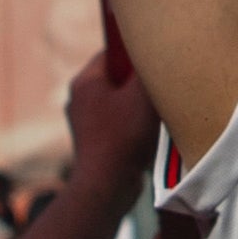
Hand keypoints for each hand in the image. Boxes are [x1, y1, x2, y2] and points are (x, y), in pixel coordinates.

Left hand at [59, 48, 160, 191]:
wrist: (106, 186)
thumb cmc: (123, 137)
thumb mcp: (141, 95)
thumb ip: (147, 70)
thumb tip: (155, 53)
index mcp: (84, 81)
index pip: (112, 52)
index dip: (135, 55)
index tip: (154, 61)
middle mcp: (79, 99)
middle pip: (116, 78)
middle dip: (139, 84)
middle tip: (158, 88)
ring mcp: (84, 122)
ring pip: (119, 102)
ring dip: (138, 107)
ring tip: (154, 115)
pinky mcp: (94, 143)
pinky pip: (117, 124)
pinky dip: (134, 127)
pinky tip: (148, 136)